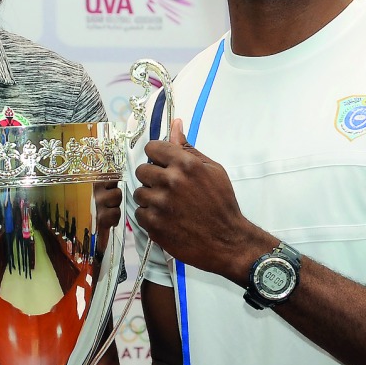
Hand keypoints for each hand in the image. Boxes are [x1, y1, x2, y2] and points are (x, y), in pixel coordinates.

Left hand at [135, 118, 267, 276]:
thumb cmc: (222, 204)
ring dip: (150, 198)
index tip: (163, 165)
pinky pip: (139, 213)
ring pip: (139, 193)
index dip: (157, 157)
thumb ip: (189, 148)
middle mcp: (170, 182)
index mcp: (185, 164)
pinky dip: (150, 217)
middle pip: (142, 170)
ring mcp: (160, 204)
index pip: (152, 148)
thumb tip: (175, 124)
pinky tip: (166, 219)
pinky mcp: (154, 225)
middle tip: (168, 189)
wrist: (227, 241)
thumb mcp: (212, 170)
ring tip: (168, 206)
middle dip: (152, 178)